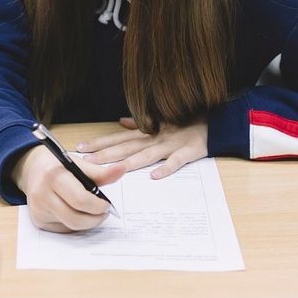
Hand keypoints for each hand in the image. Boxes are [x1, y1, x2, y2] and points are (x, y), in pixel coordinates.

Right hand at [12, 145, 125, 232]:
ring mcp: (38, 210)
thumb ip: (100, 172)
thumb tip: (122, 170)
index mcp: (54, 175)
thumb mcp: (78, 163)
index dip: (98, 206)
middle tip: (103, 213)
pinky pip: (63, 229)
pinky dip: (74, 224)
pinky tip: (75, 213)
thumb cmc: (58, 165)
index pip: (80, 200)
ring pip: (70, 227)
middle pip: (75, 219)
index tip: (107, 205)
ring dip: (86, 223)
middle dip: (94, 219)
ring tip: (92, 213)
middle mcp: (42, 194)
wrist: (31, 168)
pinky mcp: (37, 220)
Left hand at [76, 117, 207, 178]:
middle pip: (126, 147)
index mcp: (148, 132)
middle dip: (105, 154)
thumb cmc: (187, 122)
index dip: (100, 143)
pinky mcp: (188, 151)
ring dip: (129, 163)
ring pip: (146, 154)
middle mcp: (155, 138)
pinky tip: (155, 176)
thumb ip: (140, 124)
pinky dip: (166, 168)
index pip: (119, 138)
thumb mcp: (161, 121)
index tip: (81, 147)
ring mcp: (171, 144)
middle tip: (86, 161)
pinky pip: (176, 161)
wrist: (216, 121)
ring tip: (113, 171)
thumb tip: (121, 122)